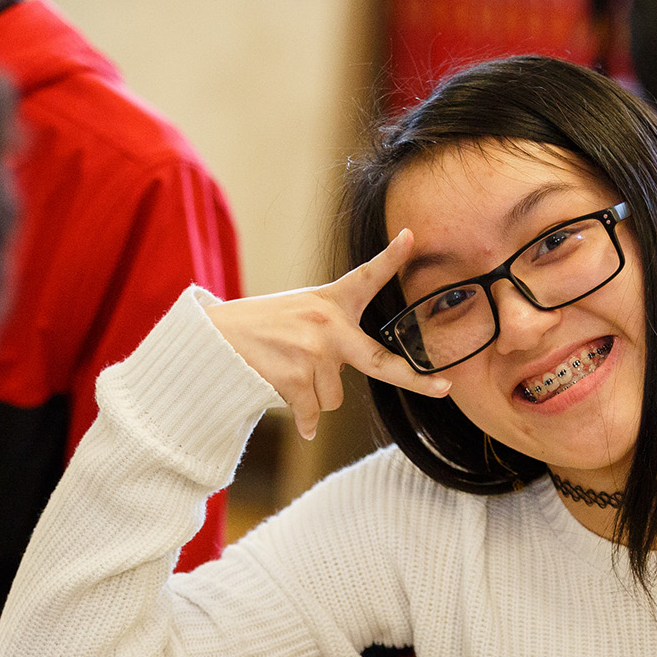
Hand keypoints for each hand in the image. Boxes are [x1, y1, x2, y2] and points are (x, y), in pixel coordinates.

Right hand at [203, 230, 452, 439]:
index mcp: (329, 302)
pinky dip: (304, 420)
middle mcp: (328, 325)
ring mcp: (314, 353)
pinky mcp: (296, 379)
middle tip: (442, 388)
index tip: (410, 236)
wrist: (214, 340)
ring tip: (286, 373)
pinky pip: (314, 414)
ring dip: (315, 395)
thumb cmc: (259, 329)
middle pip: (380, 363)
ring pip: (334, 397)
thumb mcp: (298, 314)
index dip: (391, 257)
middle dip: (415, 380)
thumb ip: (330, 335)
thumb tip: (335, 393)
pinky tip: (291, 410)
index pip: (364, 277)